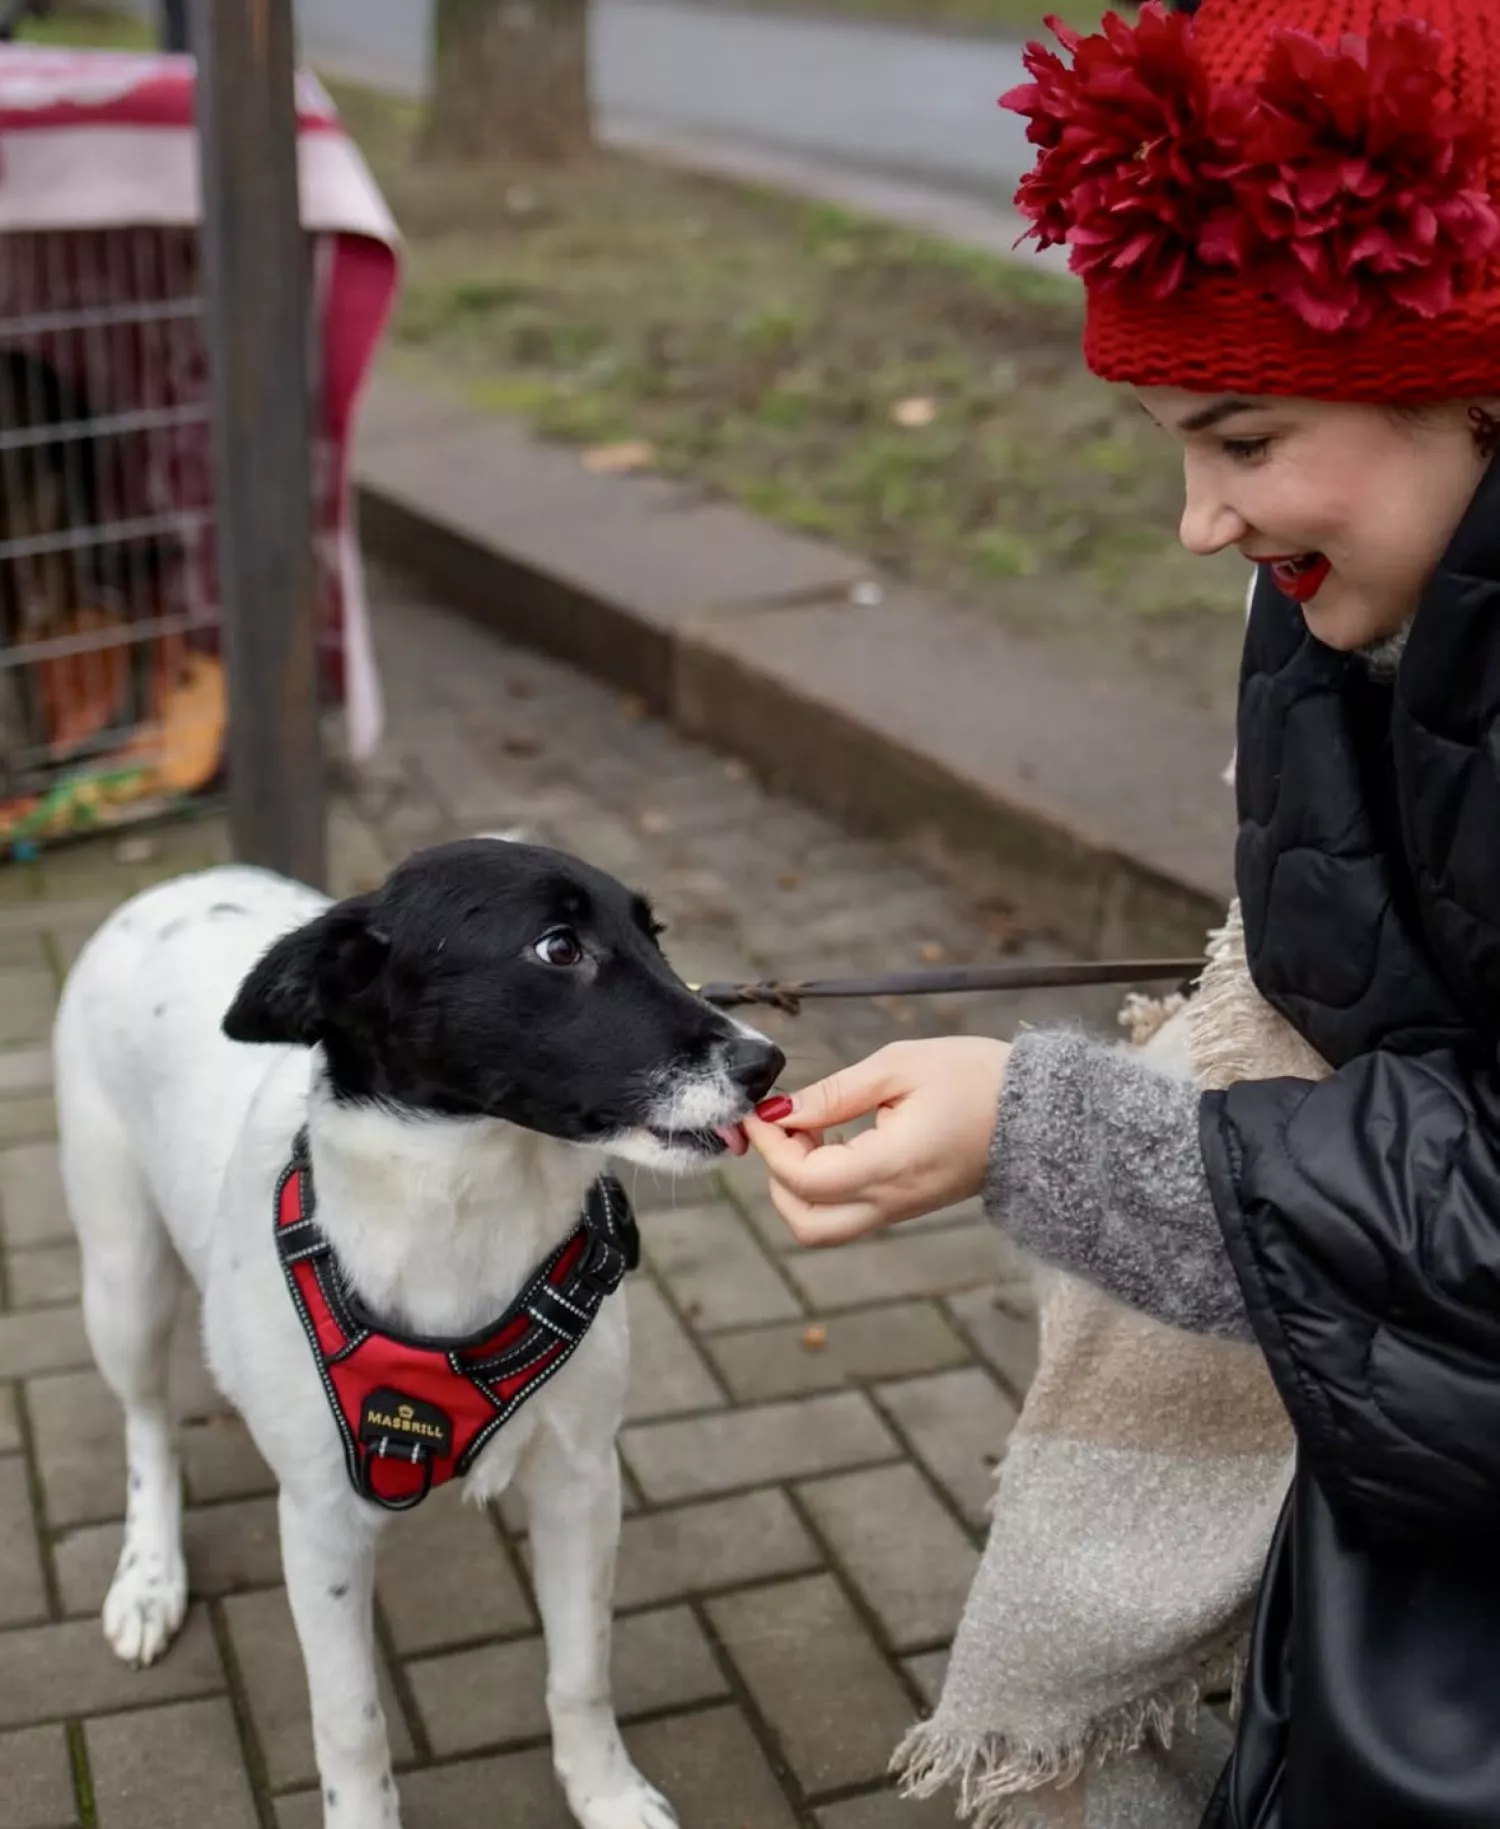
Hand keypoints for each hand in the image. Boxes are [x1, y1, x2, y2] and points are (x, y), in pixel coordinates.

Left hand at [744, 1037, 1010, 1246]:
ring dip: (800, 1185)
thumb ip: (834, 1093)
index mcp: (891, 1166)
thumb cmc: (975, 1078)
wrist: (1039, 1111)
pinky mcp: (907, 1207)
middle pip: (805, 1224)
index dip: (770, 1146)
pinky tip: (837, 1138)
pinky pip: (848, 1213)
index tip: (762, 1110)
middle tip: (787, 1127)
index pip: (803, 1180)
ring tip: (815, 1129)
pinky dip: (825, 1186)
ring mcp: (901, 1210)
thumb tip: (780, 1111)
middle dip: (778, 1178)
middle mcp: (892, 1201)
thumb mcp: (899, 1066)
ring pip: (823, 1227)